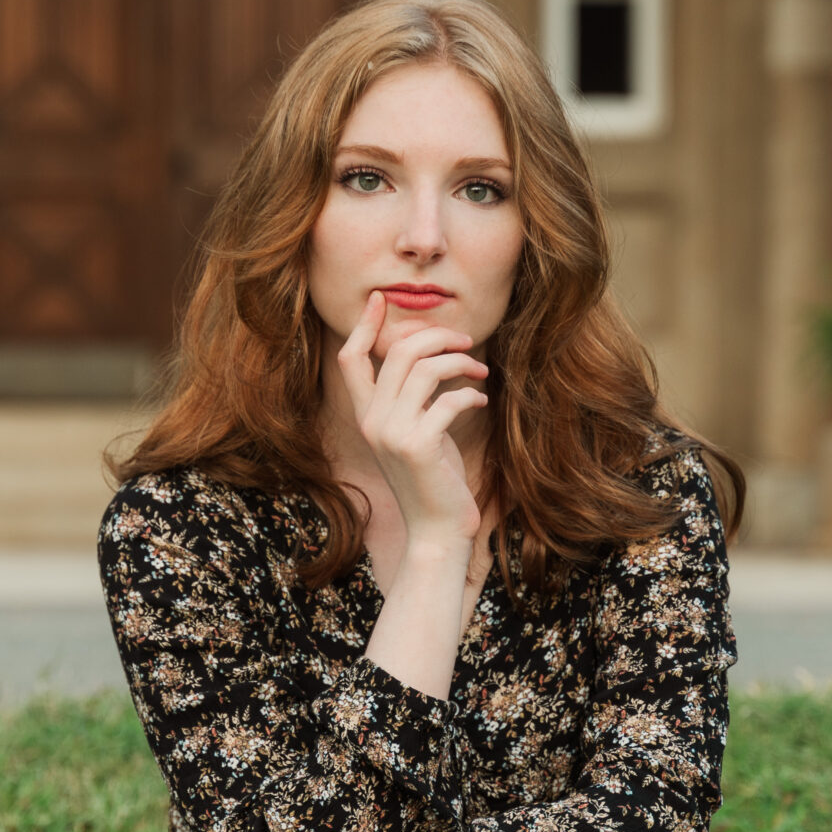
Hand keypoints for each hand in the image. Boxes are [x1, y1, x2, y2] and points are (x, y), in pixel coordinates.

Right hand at [337, 292, 487, 547]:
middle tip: (465, 341)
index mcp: (365, 415)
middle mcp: (371, 422)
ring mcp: (391, 434)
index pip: (350, 358)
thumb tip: (430, 353)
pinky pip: (447, 399)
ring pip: (425, 368)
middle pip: (397, 352)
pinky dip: (470, 394)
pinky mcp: (418, 446)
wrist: (438, 532)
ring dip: (460, 362)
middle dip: (437, 336)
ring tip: (480, 371)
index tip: (381, 299)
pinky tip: (480, 401)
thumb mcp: (416, 432)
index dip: (363, 325)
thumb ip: (412, 398)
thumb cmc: (434, 480)